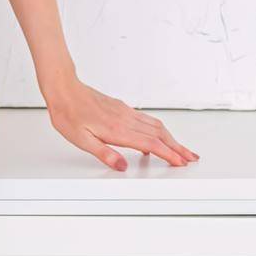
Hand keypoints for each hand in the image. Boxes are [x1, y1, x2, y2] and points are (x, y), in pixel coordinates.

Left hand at [42, 76, 199, 170]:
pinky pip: (146, 119)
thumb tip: (123, 167)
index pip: (150, 143)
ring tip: (181, 149)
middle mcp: (125, 119)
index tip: (181, 162)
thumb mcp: (81, 140)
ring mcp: (125, 112)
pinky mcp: (122, 108)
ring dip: (171, 138)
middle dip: (177, 147)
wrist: (63, 88)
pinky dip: (159, 130)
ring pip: (155, 125)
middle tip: (191, 157)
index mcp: (117, 130)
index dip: (168, 154)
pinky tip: (158, 137)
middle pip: (159, 134)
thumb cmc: (68, 114)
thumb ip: (104, 154)